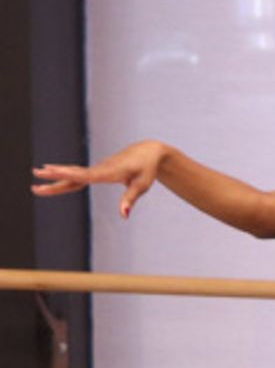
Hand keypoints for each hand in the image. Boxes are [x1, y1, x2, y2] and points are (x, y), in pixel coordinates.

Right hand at [32, 140, 165, 218]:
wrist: (148, 152)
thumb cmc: (146, 169)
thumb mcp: (142, 185)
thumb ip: (129, 199)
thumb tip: (123, 216)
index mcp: (109, 172)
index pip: (84, 175)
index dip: (67, 174)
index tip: (50, 171)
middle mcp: (100, 169)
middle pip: (74, 175)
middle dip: (54, 177)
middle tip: (35, 177)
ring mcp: (97, 168)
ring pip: (73, 173)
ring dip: (55, 174)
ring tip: (36, 173)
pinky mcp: (97, 170)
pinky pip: (78, 173)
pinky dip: (64, 172)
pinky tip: (51, 170)